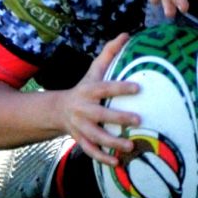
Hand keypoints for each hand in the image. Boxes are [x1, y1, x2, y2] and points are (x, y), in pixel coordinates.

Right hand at [60, 35, 141, 164]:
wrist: (58, 111)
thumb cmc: (85, 88)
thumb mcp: (94, 70)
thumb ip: (110, 54)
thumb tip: (126, 34)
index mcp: (88, 91)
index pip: (105, 88)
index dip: (121, 88)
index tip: (139, 88)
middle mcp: (83, 110)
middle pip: (100, 115)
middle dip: (118, 119)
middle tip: (139, 120)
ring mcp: (80, 127)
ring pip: (95, 137)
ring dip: (113, 143)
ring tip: (131, 146)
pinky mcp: (80, 140)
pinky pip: (91, 152)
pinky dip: (103, 159)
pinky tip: (118, 163)